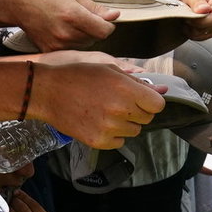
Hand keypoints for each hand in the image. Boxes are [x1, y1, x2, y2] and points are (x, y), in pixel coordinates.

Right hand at [7, 0, 117, 50]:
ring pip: (84, 46)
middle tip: (79, 18)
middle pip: (95, 39)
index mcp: (74, 16)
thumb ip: (96, 9)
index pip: (104, 31)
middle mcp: (66, 33)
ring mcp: (57, 45)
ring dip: (83, 37)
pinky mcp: (50, 51)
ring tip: (68, 24)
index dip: (107, 25)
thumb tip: (115, 16)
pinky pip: (71, 50)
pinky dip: (71, 43)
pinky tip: (60, 31)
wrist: (20, 4)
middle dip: (93, 29)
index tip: (103, 20)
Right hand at [29, 59, 164, 147]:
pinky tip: (99, 121)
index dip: (151, 101)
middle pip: (147, 118)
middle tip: (119, 102)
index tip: (141, 98)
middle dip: (138, 111)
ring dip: (125, 123)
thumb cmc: (78, 76)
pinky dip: (114, 135)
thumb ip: (137, 81)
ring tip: (106, 111)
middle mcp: (120, 110)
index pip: (158, 105)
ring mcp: (109, 128)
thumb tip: (163, 89)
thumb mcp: (109, 70)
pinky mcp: (99, 141)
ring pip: (134, 131)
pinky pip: (120, 141)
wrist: (48, 92)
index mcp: (126, 89)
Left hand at [161, 0, 211, 37]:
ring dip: (194, 29)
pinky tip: (187, 23)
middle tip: (185, 15)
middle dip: (197, 25)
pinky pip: (206, 35)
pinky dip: (194, 32)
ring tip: (185, 17)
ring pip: (210, 33)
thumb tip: (204, 10)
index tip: (188, 18)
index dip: (202, 22)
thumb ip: (197, 1)